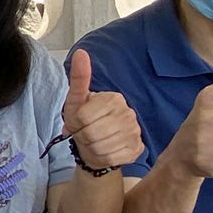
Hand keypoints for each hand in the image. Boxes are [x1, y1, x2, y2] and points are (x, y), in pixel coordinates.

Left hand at [63, 48, 142, 169]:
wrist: (97, 147)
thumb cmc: (85, 122)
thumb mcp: (76, 101)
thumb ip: (79, 79)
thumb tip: (80, 53)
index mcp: (114, 98)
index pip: (82, 117)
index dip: (75, 124)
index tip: (78, 122)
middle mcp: (128, 113)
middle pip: (91, 133)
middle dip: (83, 137)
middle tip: (85, 134)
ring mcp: (135, 131)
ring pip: (101, 148)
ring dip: (92, 149)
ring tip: (94, 142)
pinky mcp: (137, 149)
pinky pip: (112, 158)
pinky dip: (103, 158)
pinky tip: (105, 150)